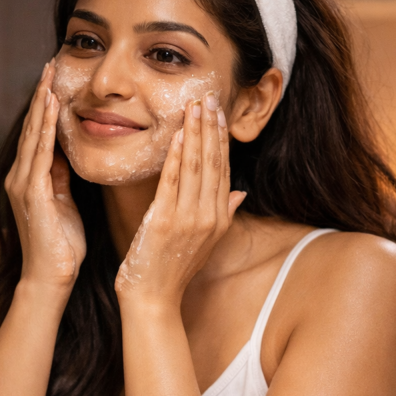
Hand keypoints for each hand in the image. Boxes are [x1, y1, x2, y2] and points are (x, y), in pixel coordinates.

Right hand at [5, 60, 85, 290]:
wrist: (51, 279)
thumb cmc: (63, 247)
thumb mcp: (65, 203)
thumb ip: (62, 178)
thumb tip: (67, 154)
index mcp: (30, 180)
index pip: (40, 135)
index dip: (47, 106)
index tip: (55, 80)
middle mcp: (20, 177)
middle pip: (32, 127)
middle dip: (41, 95)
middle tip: (50, 63)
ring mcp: (23, 184)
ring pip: (33, 135)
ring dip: (42, 104)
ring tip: (49, 76)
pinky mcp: (30, 194)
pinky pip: (39, 153)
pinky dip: (45, 128)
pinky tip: (51, 108)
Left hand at [115, 92, 244, 305]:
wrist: (154, 298)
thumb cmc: (173, 269)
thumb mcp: (206, 243)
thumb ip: (225, 214)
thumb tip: (241, 192)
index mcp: (220, 220)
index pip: (223, 170)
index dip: (220, 139)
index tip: (218, 113)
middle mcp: (209, 217)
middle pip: (213, 163)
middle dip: (210, 128)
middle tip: (208, 97)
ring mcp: (188, 219)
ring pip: (195, 167)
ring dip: (195, 133)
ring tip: (194, 106)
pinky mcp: (165, 221)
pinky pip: (172, 181)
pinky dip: (176, 155)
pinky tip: (177, 134)